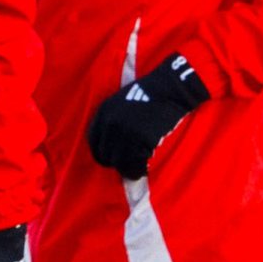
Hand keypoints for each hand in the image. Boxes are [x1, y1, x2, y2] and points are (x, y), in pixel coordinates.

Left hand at [87, 53, 209, 179]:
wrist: (169, 89)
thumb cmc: (148, 95)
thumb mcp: (120, 103)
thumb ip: (112, 122)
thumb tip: (111, 146)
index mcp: (103, 112)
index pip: (93, 141)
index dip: (101, 154)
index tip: (109, 160)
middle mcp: (111, 123)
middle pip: (105, 154)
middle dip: (115, 163)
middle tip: (125, 166)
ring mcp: (126, 131)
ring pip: (120, 162)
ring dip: (127, 170)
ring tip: (135, 172)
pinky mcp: (143, 138)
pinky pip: (136, 162)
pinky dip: (139, 169)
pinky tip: (143, 169)